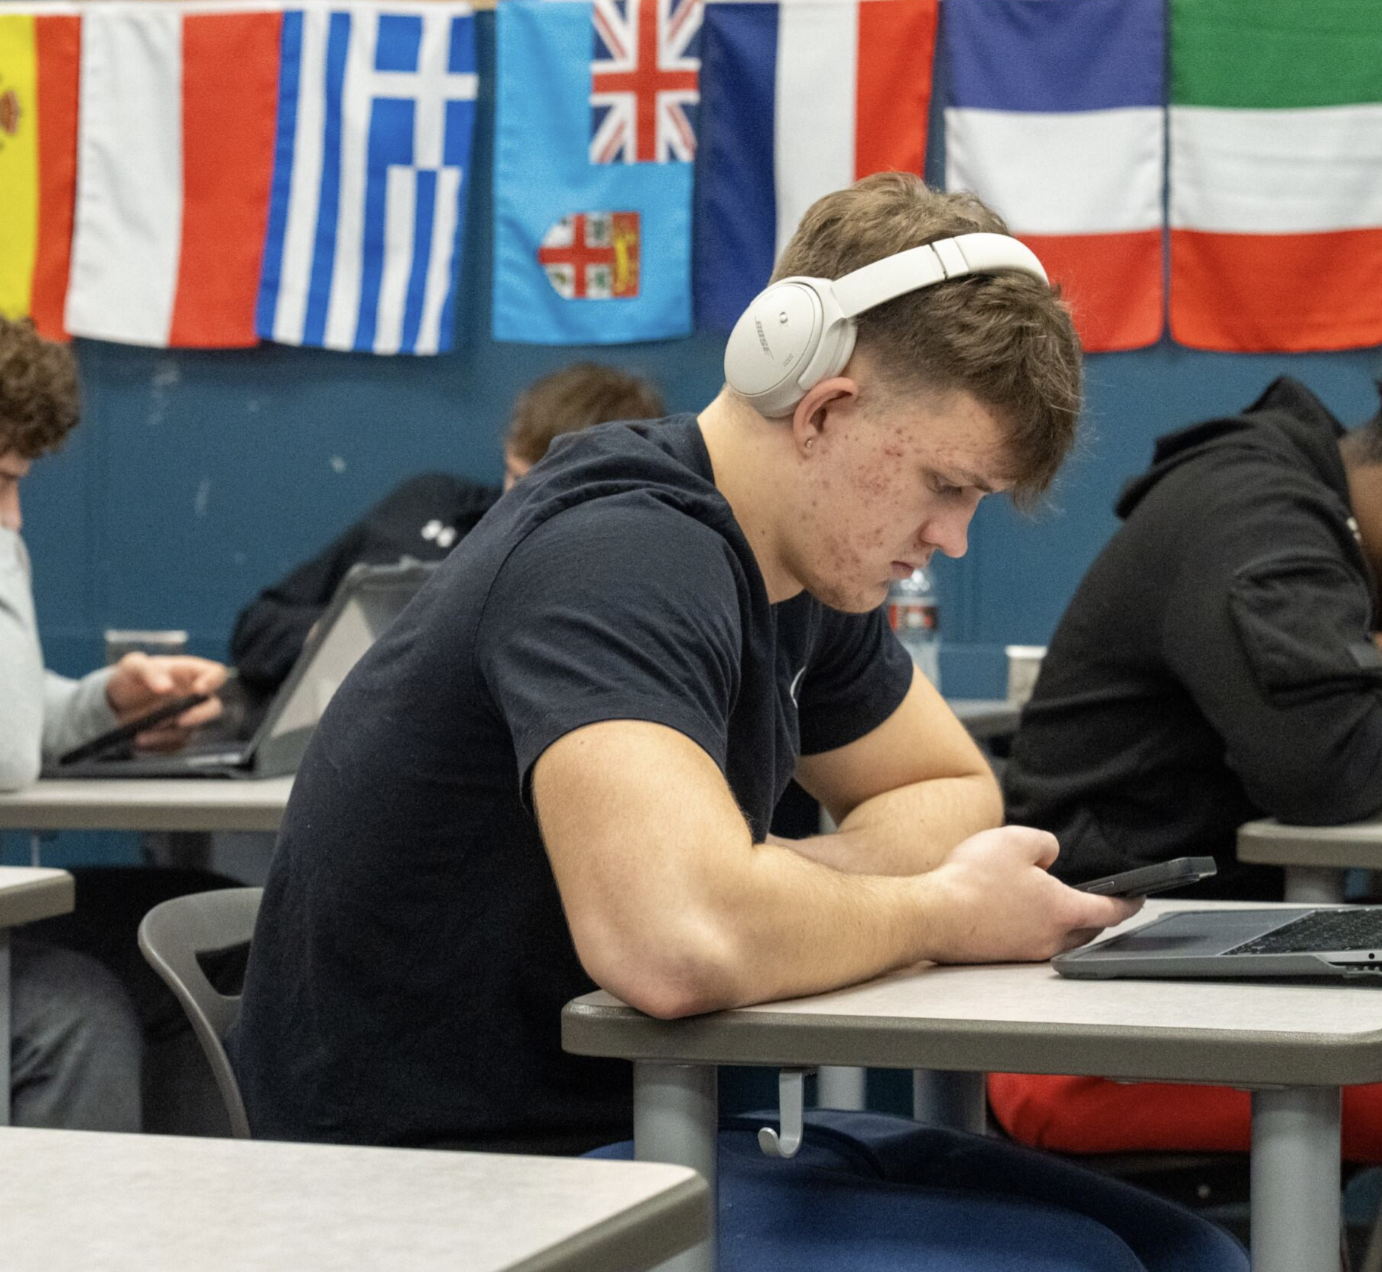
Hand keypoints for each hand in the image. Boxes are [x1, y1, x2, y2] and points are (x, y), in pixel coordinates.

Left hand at [105, 653, 227, 751]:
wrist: (116, 703)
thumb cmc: (130, 678)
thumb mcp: (133, 666)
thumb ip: (150, 671)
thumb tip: (166, 687)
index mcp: (191, 674)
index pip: (216, 674)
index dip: (213, 681)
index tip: (199, 690)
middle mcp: (195, 697)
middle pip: (213, 708)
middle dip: (199, 716)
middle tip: (180, 721)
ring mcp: (188, 718)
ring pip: (191, 731)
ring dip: (167, 735)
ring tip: (141, 735)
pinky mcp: (177, 737)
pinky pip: (176, 745)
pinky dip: (159, 745)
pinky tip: (141, 740)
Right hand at [925, 825, 1141, 963]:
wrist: (933, 915)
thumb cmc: (972, 879)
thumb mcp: (1015, 840)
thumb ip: (1044, 844)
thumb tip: (1049, 856)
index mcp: (1062, 909)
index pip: (1109, 910)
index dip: (1128, 902)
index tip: (1138, 898)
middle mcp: (1050, 936)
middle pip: (1088, 929)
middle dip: (1096, 915)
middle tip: (1095, 900)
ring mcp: (1027, 951)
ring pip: (1060, 938)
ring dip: (1064, 923)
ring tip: (1051, 903)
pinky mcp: (1004, 956)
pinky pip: (1033, 942)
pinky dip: (1036, 928)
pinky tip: (1017, 913)